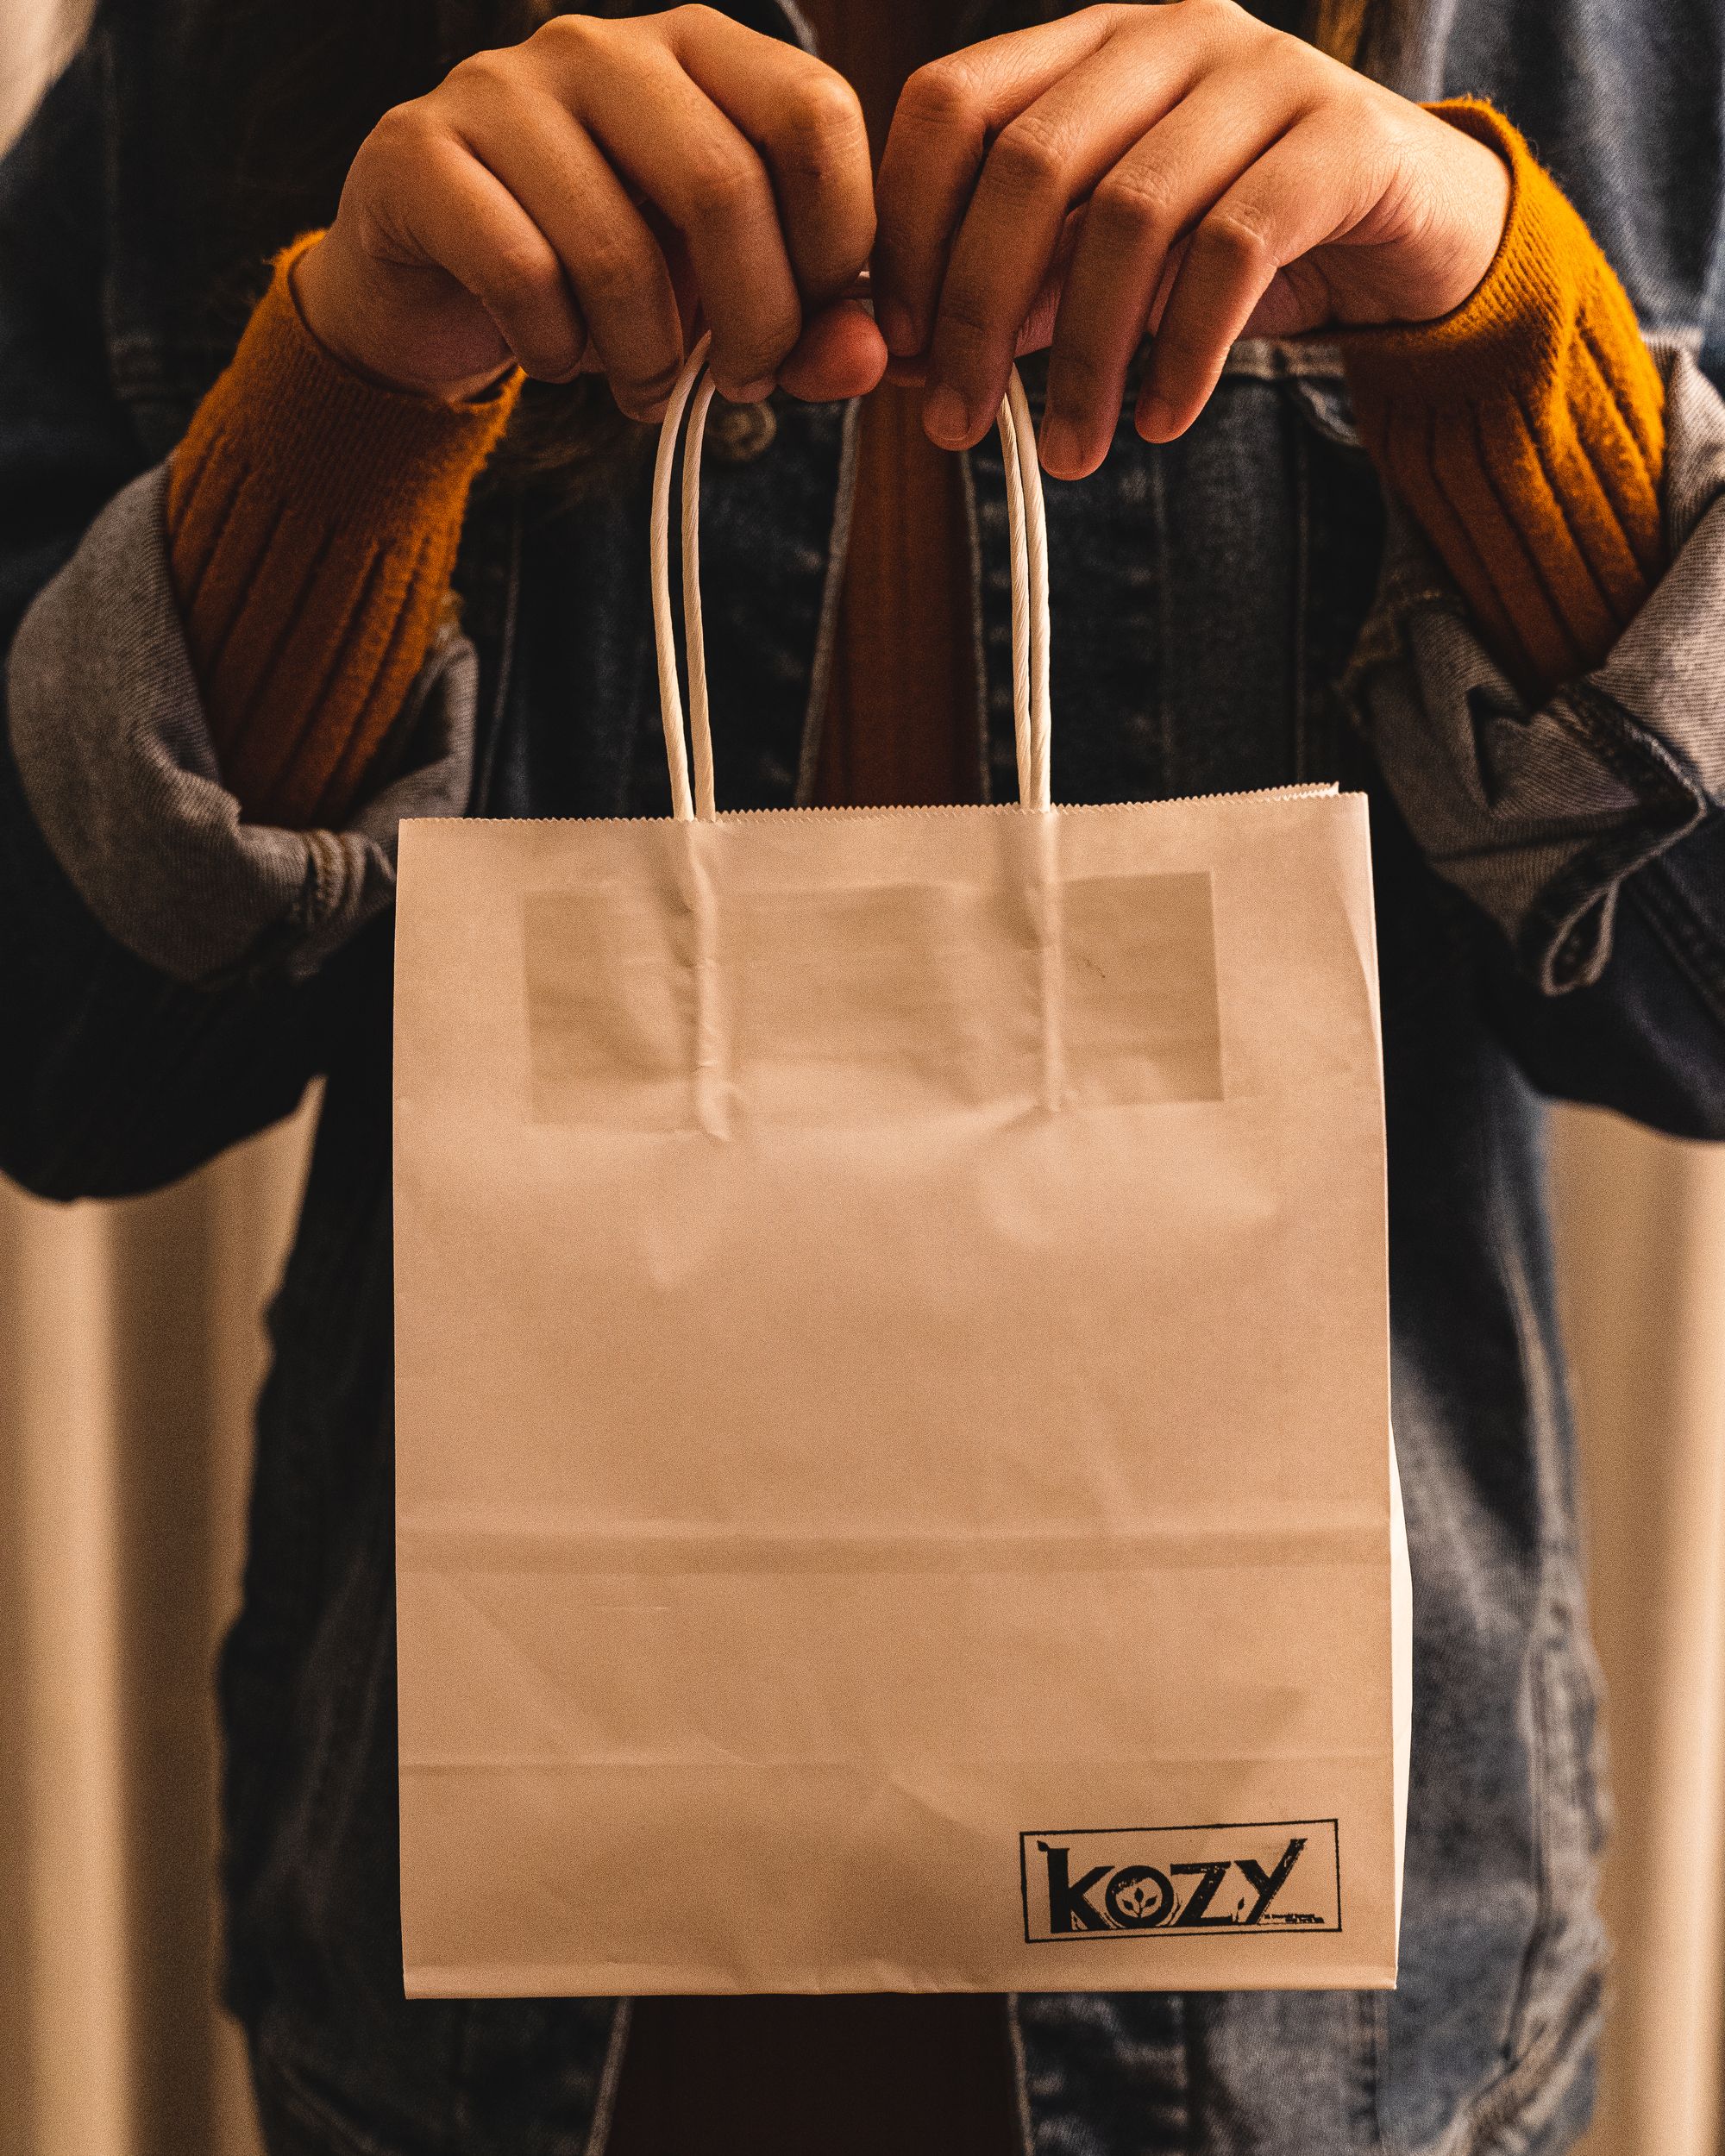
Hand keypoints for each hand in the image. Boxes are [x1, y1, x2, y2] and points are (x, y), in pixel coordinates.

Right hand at [292, 6, 886, 412]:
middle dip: (751, 323)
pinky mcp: (417, 153)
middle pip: (723, 185)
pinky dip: (556, 352)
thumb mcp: (719, 304)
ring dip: (647, 359)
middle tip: (737, 386)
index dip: (836, 244)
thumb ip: (806, 328)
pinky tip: (556, 361)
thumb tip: (868, 362)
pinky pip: (521, 276)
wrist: (436, 288)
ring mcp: (500, 89)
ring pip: (615, 248)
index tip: (814, 330)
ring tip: (643, 390)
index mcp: (698, 51)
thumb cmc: (600, 282)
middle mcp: (602, 46)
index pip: (813, 113)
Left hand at [872, 0, 1511, 474]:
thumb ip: (1018, 291)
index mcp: (1090, 45)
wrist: (1415, 233)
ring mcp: (1263, 74)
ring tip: (1071, 455)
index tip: (899, 349)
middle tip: (957, 426)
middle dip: (977, 312)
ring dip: (1083, 358)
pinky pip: (1234, 253)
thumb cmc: (1239, 248)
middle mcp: (1171, 33)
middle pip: (1029, 164)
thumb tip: (906, 360)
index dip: (909, 229)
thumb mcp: (1110, 267)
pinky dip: (1183, 354)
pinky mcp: (1343, 141)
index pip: (953, 104)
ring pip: (1130, 215)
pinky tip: (1160, 423)